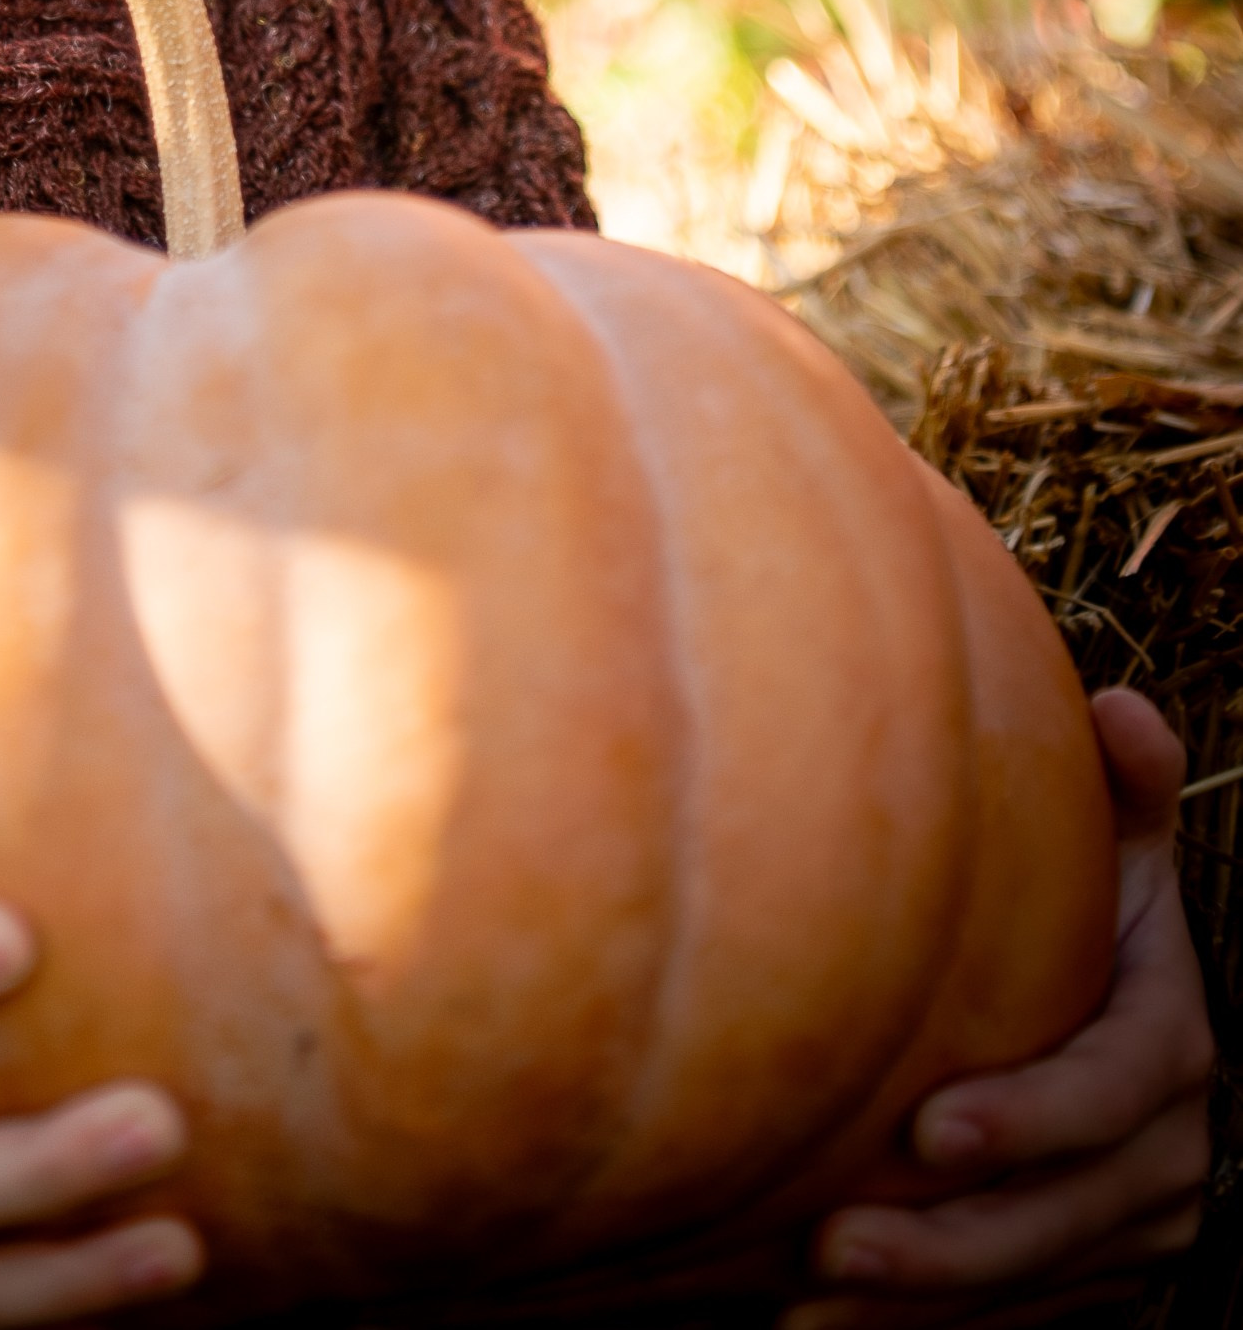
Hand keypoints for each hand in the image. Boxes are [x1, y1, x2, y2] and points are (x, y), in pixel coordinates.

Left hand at [782, 688, 1212, 1328]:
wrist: (1105, 1000)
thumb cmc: (1089, 900)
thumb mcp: (1118, 847)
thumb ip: (1124, 793)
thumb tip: (1123, 710)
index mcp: (1172, 1041)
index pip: (1115, 1089)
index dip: (1034, 1117)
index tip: (929, 1128)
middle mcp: (1169, 1149)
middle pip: (1064, 1214)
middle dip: (950, 1243)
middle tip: (831, 1244)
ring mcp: (1132, 1225)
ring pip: (1029, 1280)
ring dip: (922, 1305)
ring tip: (806, 1306)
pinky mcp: (1091, 1274)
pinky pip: (1010, 1316)